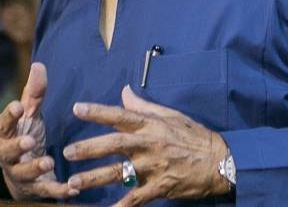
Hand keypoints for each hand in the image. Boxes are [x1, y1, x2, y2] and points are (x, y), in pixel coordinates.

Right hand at [0, 62, 78, 199]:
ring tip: (49, 162)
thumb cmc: (27, 136)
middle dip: (17, 147)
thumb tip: (39, 65)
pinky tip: (73, 187)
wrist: (26, 173)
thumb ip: (34, 94)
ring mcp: (21, 174)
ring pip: (24, 174)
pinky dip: (58, 189)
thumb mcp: (31, 115)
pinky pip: (46, 191)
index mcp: (7, 135)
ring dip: (36, 168)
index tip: (17, 107)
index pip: (4, 124)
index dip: (9, 116)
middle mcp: (10, 156)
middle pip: (7, 152)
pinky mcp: (36, 189)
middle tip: (28, 141)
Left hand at [64, 85, 231, 205]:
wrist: (220, 161)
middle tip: (67, 152)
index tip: (77, 108)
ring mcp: (154, 167)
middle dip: (89, 148)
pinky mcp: (160, 186)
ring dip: (94, 178)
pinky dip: (121, 206)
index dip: (99, 111)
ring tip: (72, 183)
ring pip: (118, 173)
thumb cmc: (195, 136)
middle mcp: (150, 144)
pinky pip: (135, 198)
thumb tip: (125, 92)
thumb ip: (145, 106)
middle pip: (115, 145)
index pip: (122, 115)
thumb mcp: (172, 116)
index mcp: (152, 126)